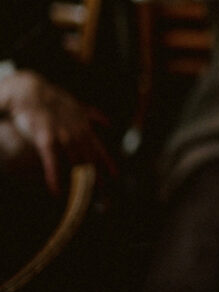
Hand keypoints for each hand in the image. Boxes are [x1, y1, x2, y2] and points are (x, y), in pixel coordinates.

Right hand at [0, 70, 112, 194]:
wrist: (31, 91)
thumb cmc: (52, 100)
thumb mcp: (77, 106)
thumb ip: (93, 116)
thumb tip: (108, 123)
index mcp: (85, 127)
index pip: (99, 148)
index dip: (107, 163)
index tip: (114, 176)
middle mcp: (78, 133)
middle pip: (90, 161)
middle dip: (96, 180)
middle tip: (100, 196)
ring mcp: (63, 136)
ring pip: (75, 164)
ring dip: (79, 183)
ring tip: (82, 200)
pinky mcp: (46, 138)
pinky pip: (52, 162)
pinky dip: (55, 177)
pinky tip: (56, 191)